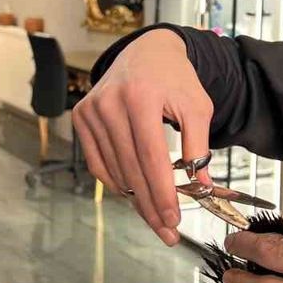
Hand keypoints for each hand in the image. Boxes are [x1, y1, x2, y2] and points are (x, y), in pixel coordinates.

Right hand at [72, 29, 212, 245]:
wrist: (146, 51)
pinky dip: (116, 182)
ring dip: (135, 198)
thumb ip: (198, 146)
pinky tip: (133, 194)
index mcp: (141, 97)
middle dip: (150, 205)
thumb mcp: (197, 106)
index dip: (162, 192)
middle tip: (166, 231)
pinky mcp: (81, 117)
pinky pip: (97, 162)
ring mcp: (91, 110)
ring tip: (155, 216)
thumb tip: (201, 187)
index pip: (151, 156)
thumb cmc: (175, 80)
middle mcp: (110, 103)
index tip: (174, 219)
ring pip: (114, 170)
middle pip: (131, 168)